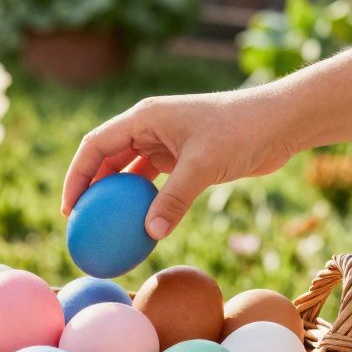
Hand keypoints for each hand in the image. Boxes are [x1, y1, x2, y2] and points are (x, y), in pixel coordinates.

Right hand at [61, 92, 299, 239]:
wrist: (281, 122)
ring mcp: (167, 143)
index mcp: (144, 118)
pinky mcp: (184, 159)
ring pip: (129, 172)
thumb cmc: (241, 131)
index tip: (70, 208)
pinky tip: (140, 226)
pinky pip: (154, 183)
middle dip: (91, 189)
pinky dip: (145, 202)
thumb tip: (150, 233)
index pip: (96, 145)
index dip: (77, 175)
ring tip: (104, 228)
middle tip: (81, 224)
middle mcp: (150, 128)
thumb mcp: (203, 165)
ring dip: (117, 198)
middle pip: (107, 158)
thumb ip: (174, 198)